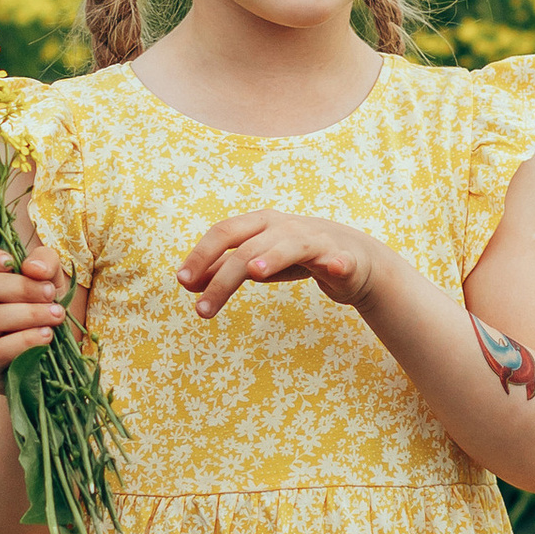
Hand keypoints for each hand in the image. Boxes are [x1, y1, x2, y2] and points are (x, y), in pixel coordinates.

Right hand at [0, 239, 66, 390]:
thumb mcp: (48, 280)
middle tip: (50, 292)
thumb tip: (33, 268)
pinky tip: (46, 336)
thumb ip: (45, 263)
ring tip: (56, 315)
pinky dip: (25, 341)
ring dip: (29, 314)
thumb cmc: (40, 311)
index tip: (10, 261)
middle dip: (22, 287)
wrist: (45, 362)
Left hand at [176, 206, 387, 319]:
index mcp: (260, 224)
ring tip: (255, 271)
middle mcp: (284, 227)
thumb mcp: (256, 261)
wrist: (352, 256)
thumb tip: (186, 282)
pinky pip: (341, 259)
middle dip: (223, 276)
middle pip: (248, 246)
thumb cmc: (296, 256)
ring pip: (290, 245)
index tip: (182, 282)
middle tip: (202, 309)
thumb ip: (223, 269)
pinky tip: (336, 268)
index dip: (201, 255)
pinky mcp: (343, 257)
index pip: (224, 233)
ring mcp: (315, 239)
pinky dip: (338, 263)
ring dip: (273, 256)